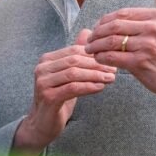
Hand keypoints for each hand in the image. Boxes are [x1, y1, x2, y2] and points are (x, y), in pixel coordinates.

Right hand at [14, 29, 116, 154]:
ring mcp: (43, 82)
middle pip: (74, 60)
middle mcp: (42, 68)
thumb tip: (88, 31)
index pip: (74, 51)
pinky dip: (88, 86)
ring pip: (74, 73)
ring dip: (95, 75)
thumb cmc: (58, 98)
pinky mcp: (48, 97)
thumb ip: (76, 55)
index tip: (112, 59)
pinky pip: (72, 88)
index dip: (94, 54)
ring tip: (111, 78)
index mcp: (46, 60)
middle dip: (97, 64)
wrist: (42, 124)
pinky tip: (100, 87)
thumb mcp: (68, 76)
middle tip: (114, 69)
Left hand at [85, 0, 155, 114]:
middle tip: (90, 38)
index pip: (123, 13)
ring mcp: (147, 46)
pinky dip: (102, 57)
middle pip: (114, 25)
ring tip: (90, 49)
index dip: (106, 20)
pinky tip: (99, 59)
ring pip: (111, 41)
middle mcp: (153, 28)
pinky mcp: (141, 63)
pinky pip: (113, 57)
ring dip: (96, 45)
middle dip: (97, 32)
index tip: (98, 26)